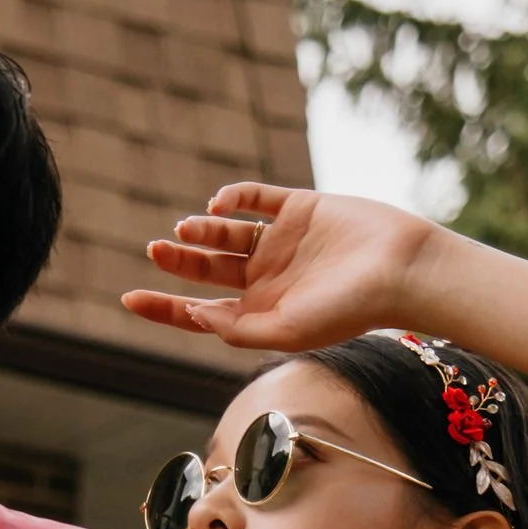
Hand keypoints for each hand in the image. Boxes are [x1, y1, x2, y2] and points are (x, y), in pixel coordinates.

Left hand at [124, 181, 442, 352]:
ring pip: (226, 232)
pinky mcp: (298, 208)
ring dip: (202, 229)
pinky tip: (218, 204)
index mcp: (261, 313)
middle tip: (155, 249)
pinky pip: (255, 198)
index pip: (200, 312)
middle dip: (178, 259)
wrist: (400, 268)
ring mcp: (281, 241)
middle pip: (206, 269)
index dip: (163, 307)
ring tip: (186, 228)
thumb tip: (194, 316)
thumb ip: (238, 329)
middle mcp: (267, 278)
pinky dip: (232, 197)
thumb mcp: (286, 331)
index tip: (127, 298)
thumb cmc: (350, 309)